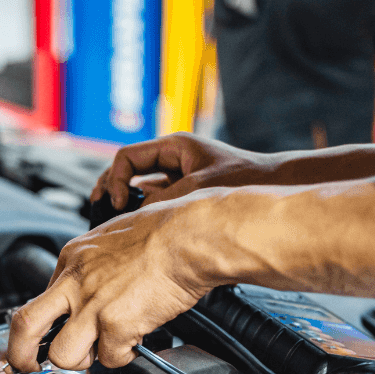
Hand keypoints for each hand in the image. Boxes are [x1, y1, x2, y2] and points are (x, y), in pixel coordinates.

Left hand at [6, 192, 227, 371]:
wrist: (190, 235)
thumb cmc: (165, 231)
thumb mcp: (112, 237)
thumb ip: (95, 266)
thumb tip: (94, 288)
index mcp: (73, 258)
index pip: (41, 299)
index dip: (48, 323)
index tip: (49, 335)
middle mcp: (76, 282)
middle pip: (26, 326)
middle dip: (21, 354)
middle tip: (28, 366)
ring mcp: (94, 305)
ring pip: (63, 355)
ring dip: (83, 360)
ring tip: (103, 349)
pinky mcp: (117, 325)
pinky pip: (110, 359)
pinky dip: (123, 357)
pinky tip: (134, 342)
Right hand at [90, 132, 275, 209]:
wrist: (275, 186)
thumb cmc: (245, 178)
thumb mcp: (196, 189)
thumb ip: (162, 201)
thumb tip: (133, 217)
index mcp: (174, 146)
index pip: (127, 157)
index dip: (114, 178)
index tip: (115, 201)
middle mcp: (174, 159)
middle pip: (129, 170)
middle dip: (111, 187)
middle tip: (99, 206)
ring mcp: (180, 177)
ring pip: (142, 188)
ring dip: (128, 202)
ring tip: (114, 219)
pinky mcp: (188, 195)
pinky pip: (158, 202)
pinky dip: (146, 213)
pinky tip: (140, 227)